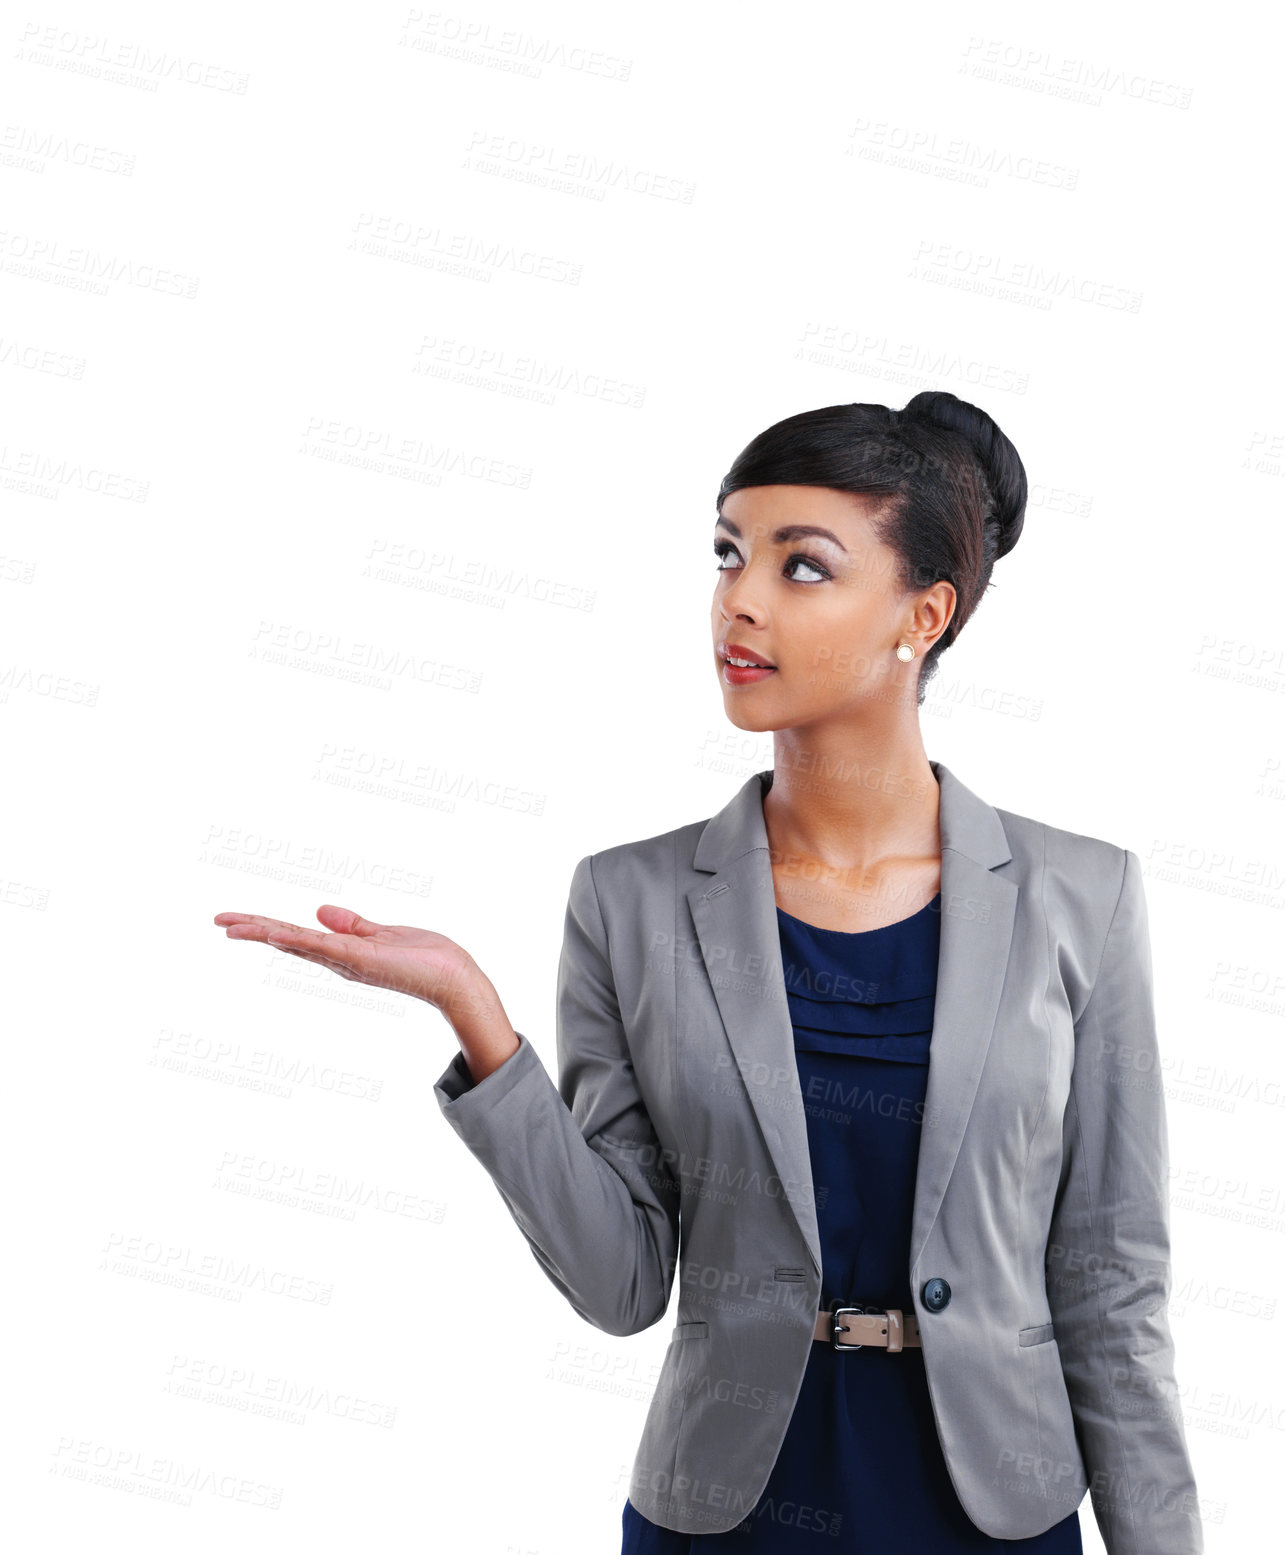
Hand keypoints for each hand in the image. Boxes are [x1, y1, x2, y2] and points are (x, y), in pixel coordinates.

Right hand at [212, 905, 490, 1019]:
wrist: (452, 976)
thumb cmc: (424, 958)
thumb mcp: (380, 933)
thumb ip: (352, 924)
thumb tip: (321, 910)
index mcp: (340, 951)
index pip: (294, 935)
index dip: (265, 926)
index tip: (235, 919)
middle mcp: (337, 959)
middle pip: (286, 940)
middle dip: (252, 929)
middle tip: (218, 921)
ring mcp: (346, 961)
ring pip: (296, 943)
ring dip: (264, 932)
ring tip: (231, 925)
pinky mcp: (361, 959)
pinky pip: (324, 947)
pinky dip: (299, 940)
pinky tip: (276, 932)